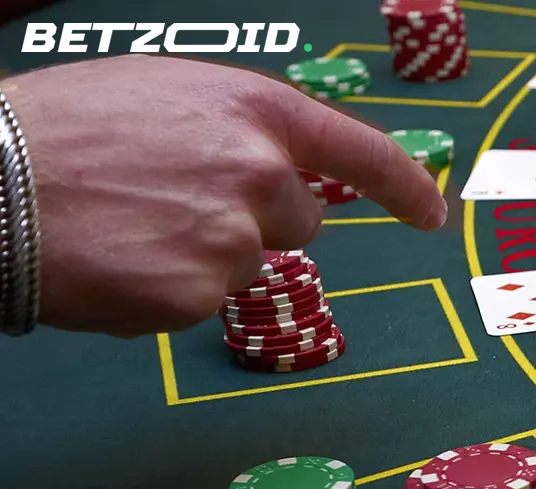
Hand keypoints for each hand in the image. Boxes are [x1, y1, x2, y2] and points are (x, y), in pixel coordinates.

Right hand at [7, 55, 445, 335]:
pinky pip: (200, 302)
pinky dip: (162, 291)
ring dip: (200, 258)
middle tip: (168, 204)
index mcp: (256, 110)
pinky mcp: (199, 294)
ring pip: (246, 266)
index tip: (430, 213)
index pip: (361, 150)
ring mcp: (234, 236)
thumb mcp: (166, 98)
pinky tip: (116, 261)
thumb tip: (278, 170)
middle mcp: (260, 171)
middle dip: (249, 223)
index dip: (404, 186)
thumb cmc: (64, 130)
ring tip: (127, 225)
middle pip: (297, 223)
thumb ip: (237, 130)